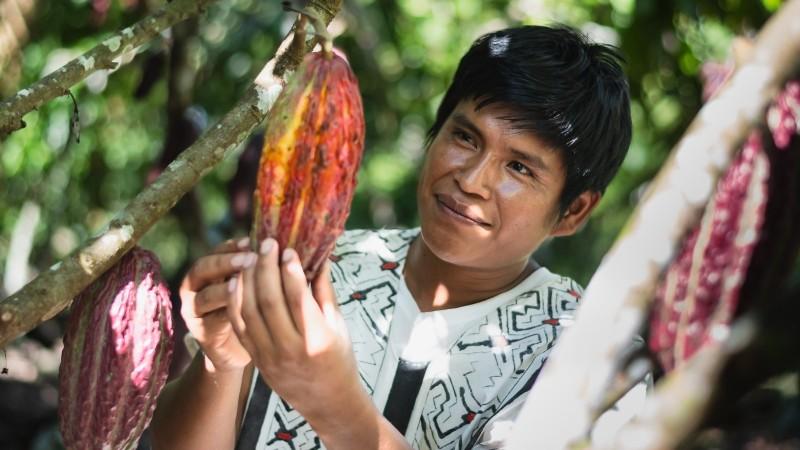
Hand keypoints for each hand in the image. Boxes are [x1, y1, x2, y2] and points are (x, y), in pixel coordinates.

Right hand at [179, 238, 255, 372]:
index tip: (252, 241)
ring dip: (225, 288)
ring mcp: (194, 308)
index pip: (218, 250)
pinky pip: (211, 319)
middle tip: (249, 259)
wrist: (240, 348)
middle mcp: (196, 285)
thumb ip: (262, 266)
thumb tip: (283, 246)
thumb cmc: (254, 309)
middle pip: (204, 268)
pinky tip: (244, 309)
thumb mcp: (255, 284)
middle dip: (226, 262)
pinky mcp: (200, 330)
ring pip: (205, 294)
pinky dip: (227, 313)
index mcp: (210, 268)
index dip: (233, 245)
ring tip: (244, 282)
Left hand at [228, 238, 372, 433]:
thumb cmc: (339, 359)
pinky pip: (240, 327)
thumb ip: (325, 291)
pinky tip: (238, 281)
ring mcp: (270, 356)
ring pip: (249, 312)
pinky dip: (236, 302)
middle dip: (266, 268)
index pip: (298, 298)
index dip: (290, 270)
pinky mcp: (257, 360)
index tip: (287, 249)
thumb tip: (320, 255)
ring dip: (247, 281)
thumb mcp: (339, 325)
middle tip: (266, 244)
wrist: (328, 402)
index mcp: (317, 338)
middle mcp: (291, 349)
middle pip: (269, 301)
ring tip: (250, 257)